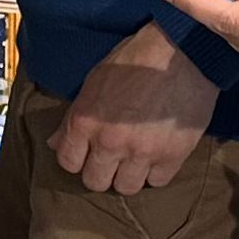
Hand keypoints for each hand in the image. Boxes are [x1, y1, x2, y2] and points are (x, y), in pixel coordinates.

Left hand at [49, 22, 218, 194]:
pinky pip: (158, 181)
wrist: (183, 50)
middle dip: (102, 171)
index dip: (77, 159)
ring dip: (129, 175)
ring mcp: (142, 152)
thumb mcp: (95, 81)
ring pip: (126, 187)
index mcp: (85, 121)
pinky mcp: (172, 156)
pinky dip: (157, 171)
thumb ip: (75, 117)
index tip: (87, 153)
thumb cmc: (136, 60)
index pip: (68, 163)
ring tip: (136, 158)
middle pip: (95, 182)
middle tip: (113, 157)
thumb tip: (55, 143)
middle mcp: (110, 142)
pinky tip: (158, 154)